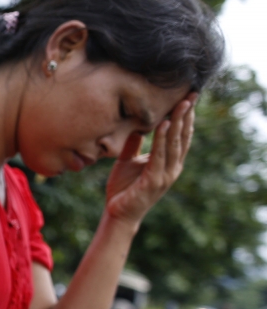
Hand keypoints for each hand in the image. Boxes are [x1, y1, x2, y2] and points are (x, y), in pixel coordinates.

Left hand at [104, 94, 195, 224]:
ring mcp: (165, 175)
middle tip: (192, 94)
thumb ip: (134, 145)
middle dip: (187, 115)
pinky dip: (162, 140)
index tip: (188, 97)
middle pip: (182, 137)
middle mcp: (172, 168)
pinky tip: (164, 125)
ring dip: (178, 123)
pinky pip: (159, 156)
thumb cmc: (124, 188)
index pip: (181, 136)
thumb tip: (136, 125)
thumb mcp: (128, 161)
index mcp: (168, 162)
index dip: (185, 117)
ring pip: (174, 144)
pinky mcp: (153, 181)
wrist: (117, 213)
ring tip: (181, 104)